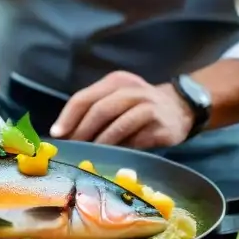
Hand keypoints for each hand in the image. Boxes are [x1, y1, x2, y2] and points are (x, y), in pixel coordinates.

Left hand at [50, 71, 195, 148]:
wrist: (181, 107)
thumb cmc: (138, 106)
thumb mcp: (117, 98)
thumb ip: (94, 109)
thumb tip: (64, 134)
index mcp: (116, 81)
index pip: (85, 97)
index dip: (68, 117)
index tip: (57, 134)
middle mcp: (132, 90)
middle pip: (100, 110)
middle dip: (81, 131)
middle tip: (72, 148)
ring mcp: (149, 107)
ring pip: (117, 126)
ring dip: (100, 143)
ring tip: (89, 154)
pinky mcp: (161, 127)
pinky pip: (136, 140)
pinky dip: (121, 149)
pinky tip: (112, 157)